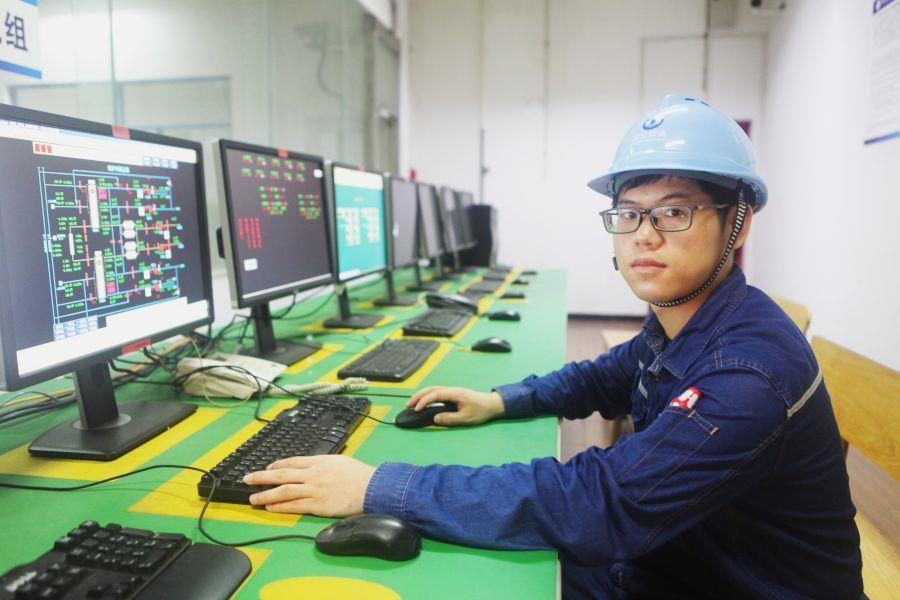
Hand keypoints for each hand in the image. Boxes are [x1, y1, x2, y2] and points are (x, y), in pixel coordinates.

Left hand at [243, 455, 375, 515]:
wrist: (371, 487)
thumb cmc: (359, 475)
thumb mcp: (339, 461)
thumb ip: (323, 464)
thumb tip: (311, 466)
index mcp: (319, 461)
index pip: (292, 462)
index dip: (276, 465)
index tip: (266, 468)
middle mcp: (313, 474)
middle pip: (281, 474)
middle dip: (262, 477)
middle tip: (247, 479)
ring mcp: (314, 490)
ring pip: (284, 491)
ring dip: (266, 494)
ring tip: (253, 498)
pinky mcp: (318, 505)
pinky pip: (294, 505)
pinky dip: (280, 506)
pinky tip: (270, 507)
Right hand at [406, 386, 504, 425]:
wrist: (492, 404)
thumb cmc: (481, 411)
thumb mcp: (466, 418)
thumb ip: (450, 419)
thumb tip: (435, 418)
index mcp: (455, 393)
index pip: (435, 394)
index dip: (424, 401)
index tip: (416, 409)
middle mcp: (452, 389)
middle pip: (431, 389)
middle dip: (418, 396)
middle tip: (408, 405)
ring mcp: (452, 390)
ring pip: (433, 389)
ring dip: (422, 395)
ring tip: (412, 404)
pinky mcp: (453, 393)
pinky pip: (437, 392)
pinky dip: (427, 396)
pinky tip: (424, 402)